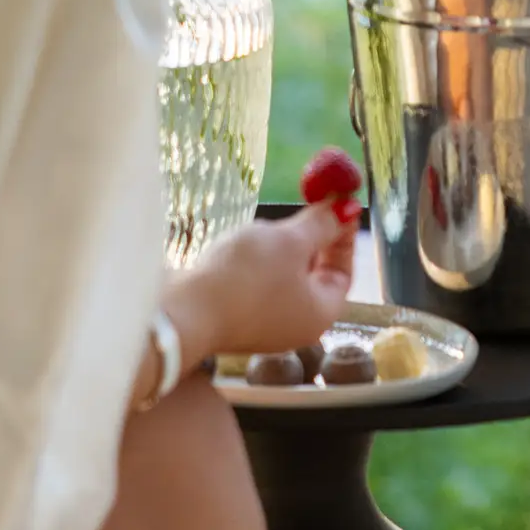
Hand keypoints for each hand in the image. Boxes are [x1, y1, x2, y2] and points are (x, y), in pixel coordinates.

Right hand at [165, 203, 357, 363]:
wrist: (184, 312)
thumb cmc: (246, 278)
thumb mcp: (290, 241)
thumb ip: (321, 225)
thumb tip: (346, 209)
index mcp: (319, 314)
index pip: (343, 273)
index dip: (343, 236)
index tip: (338, 204)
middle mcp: (294, 326)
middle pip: (313, 275)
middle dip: (311, 238)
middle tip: (307, 203)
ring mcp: (262, 324)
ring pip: (283, 278)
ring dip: (281, 248)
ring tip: (270, 223)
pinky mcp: (234, 317)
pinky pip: (257, 285)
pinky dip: (257, 262)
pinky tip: (243, 244)